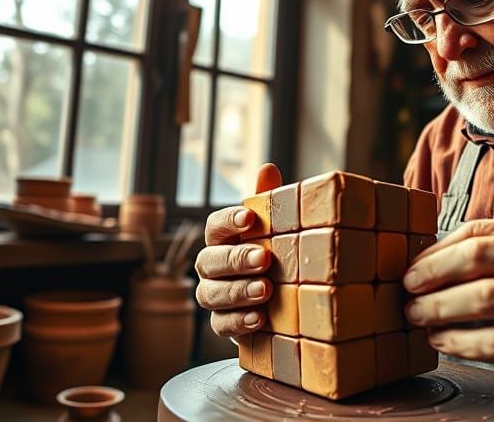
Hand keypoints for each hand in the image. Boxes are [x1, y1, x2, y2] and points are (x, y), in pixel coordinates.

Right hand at [194, 163, 281, 336]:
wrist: (284, 299)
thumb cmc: (276, 253)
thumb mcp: (277, 228)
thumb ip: (270, 201)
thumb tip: (268, 168)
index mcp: (223, 239)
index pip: (214, 226)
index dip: (228, 221)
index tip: (249, 218)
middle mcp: (211, 267)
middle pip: (209, 261)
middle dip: (235, 260)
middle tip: (264, 259)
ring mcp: (214, 296)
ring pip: (211, 294)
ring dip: (237, 292)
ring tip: (266, 290)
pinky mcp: (223, 324)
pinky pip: (221, 325)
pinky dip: (239, 322)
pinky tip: (260, 319)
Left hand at [403, 220, 493, 375]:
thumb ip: (483, 247)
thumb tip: (422, 260)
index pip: (475, 234)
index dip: (435, 254)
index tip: (409, 271)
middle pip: (477, 262)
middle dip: (433, 279)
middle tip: (407, 294)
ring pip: (485, 302)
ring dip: (442, 311)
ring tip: (418, 318)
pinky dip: (462, 343)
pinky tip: (443, 340)